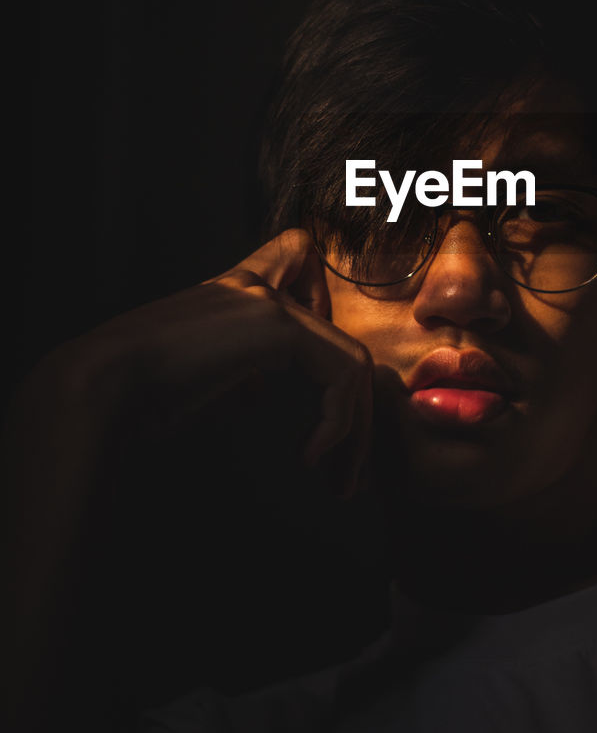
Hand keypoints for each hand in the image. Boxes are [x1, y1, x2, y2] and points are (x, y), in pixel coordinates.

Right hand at [39, 229, 372, 496]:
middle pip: (342, 339)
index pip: (298, 254)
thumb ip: (250, 374)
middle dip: (356, 413)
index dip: (324, 306)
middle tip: (349, 473)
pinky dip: (338, 421)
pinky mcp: (275, 323)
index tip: (316, 380)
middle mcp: (256, 285)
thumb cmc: (142, 395)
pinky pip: (341, 372)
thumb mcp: (210, 378)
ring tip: (338, 478)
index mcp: (237, 291)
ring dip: (354, 428)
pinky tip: (309, 456)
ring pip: (351, 361)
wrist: (104, 386)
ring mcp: (268, 299)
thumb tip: (288, 402)